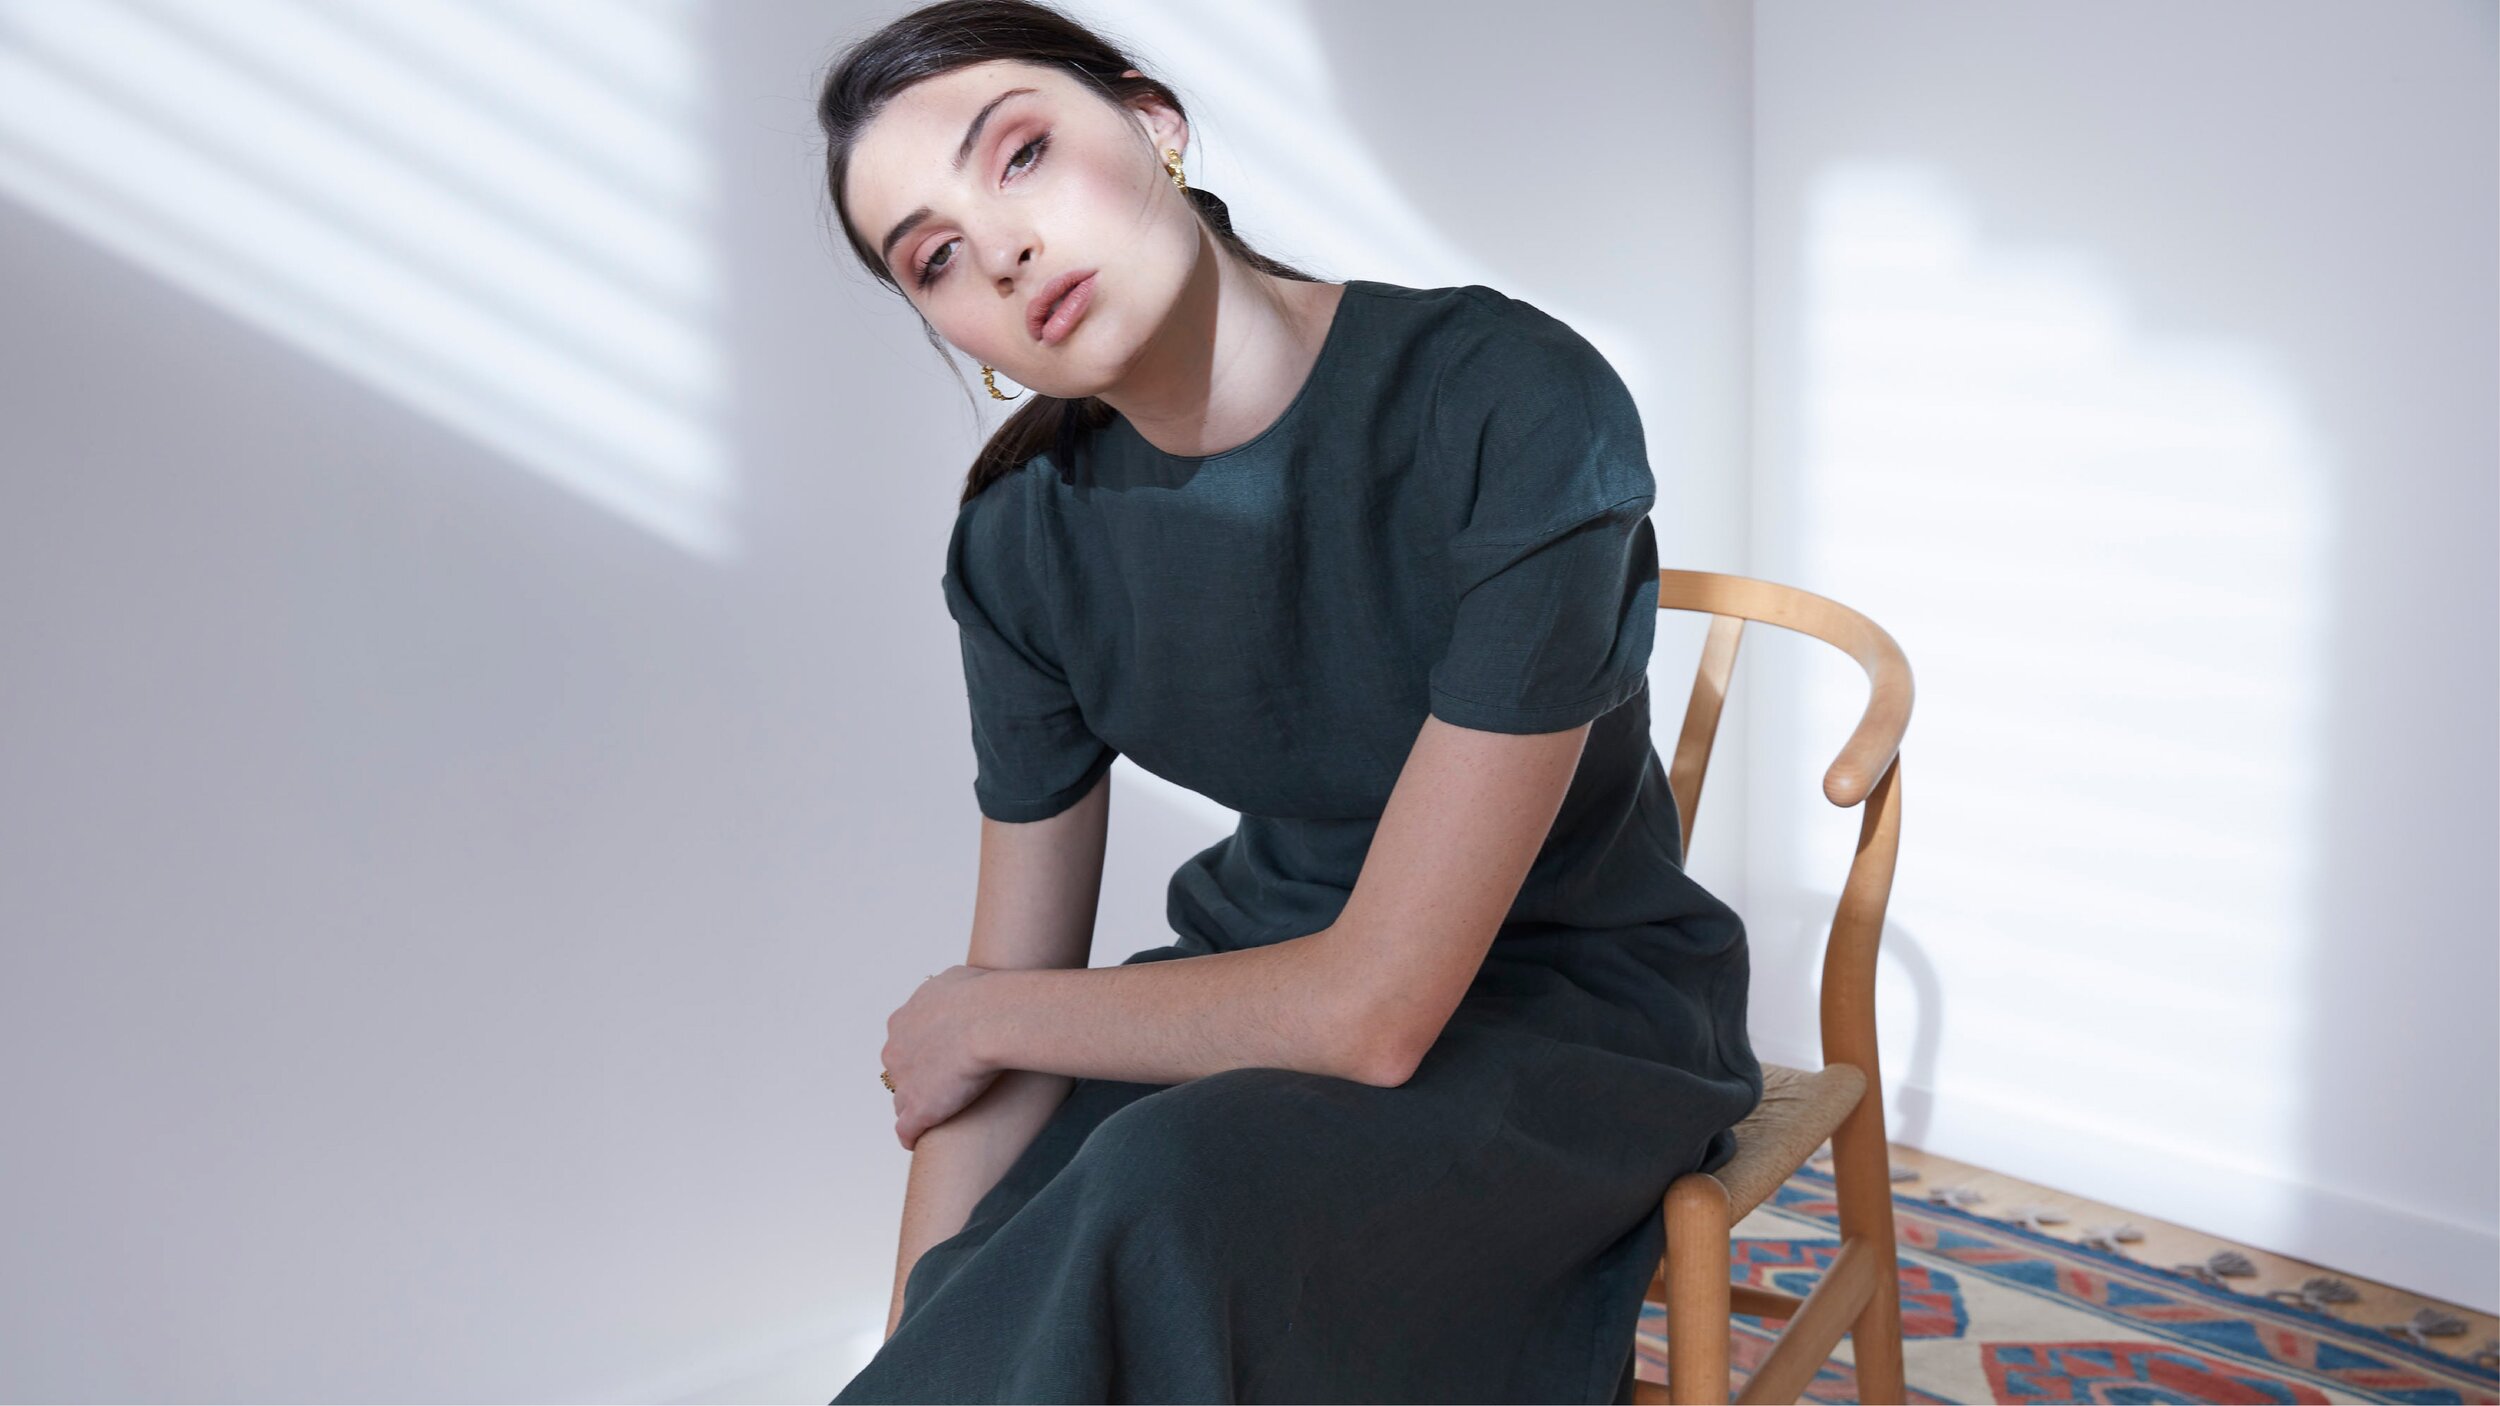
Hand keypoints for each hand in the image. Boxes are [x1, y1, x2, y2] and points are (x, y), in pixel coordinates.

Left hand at [884, 964, 1000, 1149]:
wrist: (989, 1019)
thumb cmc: (983, 995)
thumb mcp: (956, 979)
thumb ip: (949, 989)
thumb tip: (958, 987)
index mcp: (902, 1021)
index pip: (904, 1042)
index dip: (923, 1051)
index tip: (942, 1056)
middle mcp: (895, 1051)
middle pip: (899, 1072)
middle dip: (917, 1077)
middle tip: (943, 1084)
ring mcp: (904, 1082)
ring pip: (902, 1101)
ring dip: (917, 1106)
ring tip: (937, 1114)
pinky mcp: (919, 1110)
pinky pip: (906, 1130)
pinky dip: (912, 1136)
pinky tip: (920, 1140)